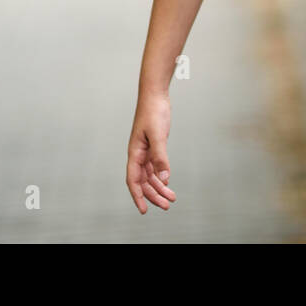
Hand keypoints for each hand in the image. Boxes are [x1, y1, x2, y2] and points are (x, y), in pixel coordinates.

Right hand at [126, 92, 177, 212]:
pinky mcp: (153, 146)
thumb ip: (160, 156)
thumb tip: (164, 178)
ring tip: (171, 198)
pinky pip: (155, 167)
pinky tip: (167, 182)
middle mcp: (138, 154)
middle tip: (167, 205)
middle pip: (143, 181)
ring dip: (159, 187)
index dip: (138, 196)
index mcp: (134, 152)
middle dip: (154, 195)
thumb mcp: (158, 135)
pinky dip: (161, 176)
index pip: (134, 180)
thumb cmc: (154, 112)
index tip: (144, 210)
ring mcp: (145, 151)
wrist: (155, 95)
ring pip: (150, 175)